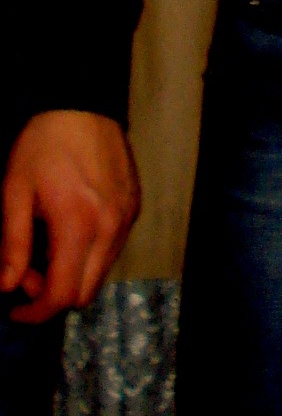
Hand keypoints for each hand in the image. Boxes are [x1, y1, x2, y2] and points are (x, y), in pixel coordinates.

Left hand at [1, 111, 140, 324]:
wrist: (83, 103)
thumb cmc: (43, 145)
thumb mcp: (15, 191)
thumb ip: (13, 244)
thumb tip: (7, 286)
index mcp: (78, 225)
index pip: (62, 294)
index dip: (35, 312)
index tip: (14, 309)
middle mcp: (110, 227)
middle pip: (85, 292)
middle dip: (53, 294)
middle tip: (28, 271)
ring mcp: (127, 217)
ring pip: (101, 273)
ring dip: (73, 275)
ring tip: (49, 246)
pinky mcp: (135, 206)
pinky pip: (113, 248)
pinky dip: (91, 254)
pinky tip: (72, 229)